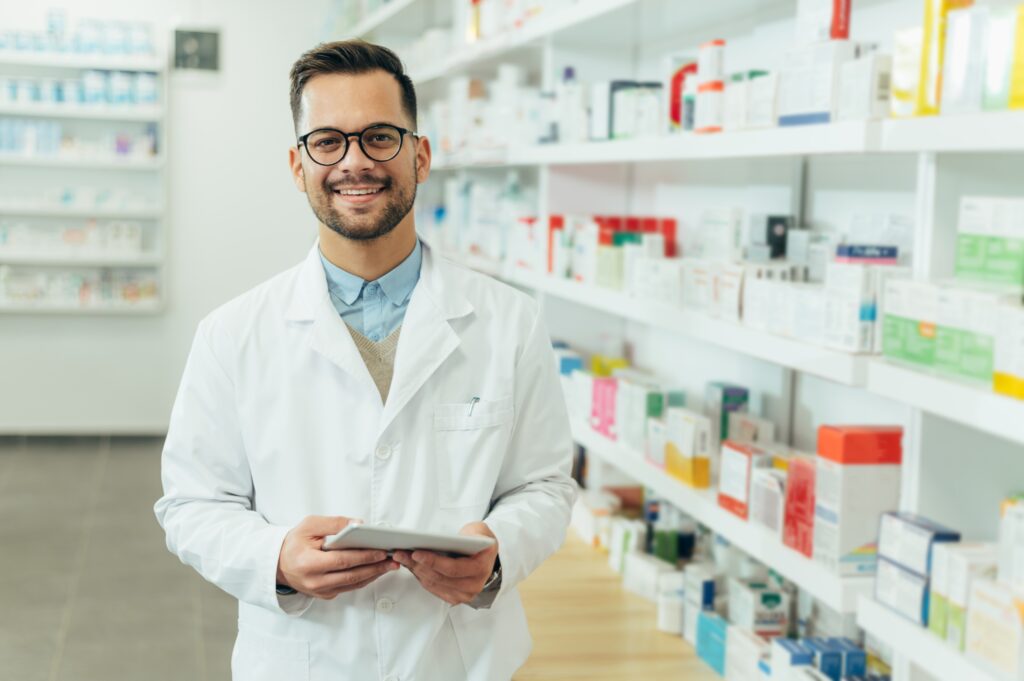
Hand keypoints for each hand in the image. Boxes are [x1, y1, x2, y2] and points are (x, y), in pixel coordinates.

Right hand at [277, 515, 398, 599]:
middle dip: (375, 567)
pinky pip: (348, 587)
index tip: (381, 551)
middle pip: (351, 575)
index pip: (341, 560)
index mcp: (308, 563)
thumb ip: (334, 523)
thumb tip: (358, 524)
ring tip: (390, 564)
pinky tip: (376, 570)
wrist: (278, 563)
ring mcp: (320, 591)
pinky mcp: (325, 595)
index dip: (363, 556)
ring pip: (352, 584)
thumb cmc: (294, 542)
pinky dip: (364, 579)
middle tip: (393, 559)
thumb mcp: (309, 525)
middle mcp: (314, 581)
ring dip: (374, 574)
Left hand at [393, 522, 498, 605]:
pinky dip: (420, 576)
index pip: (452, 568)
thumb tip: (445, 539)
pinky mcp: (453, 597)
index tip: (416, 553)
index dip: (433, 561)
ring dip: (415, 571)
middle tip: (401, 553)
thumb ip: (468, 533)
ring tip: (402, 557)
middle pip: (439, 578)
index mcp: (481, 568)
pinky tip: (411, 566)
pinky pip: (432, 588)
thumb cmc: (481, 542)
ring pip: (433, 584)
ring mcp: (463, 594)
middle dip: (418, 565)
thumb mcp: (479, 530)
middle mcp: (473, 585)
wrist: (487, 556)